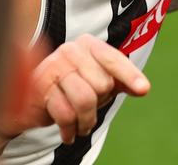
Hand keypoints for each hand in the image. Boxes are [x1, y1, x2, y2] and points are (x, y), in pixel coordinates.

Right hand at [0, 34, 149, 144]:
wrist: (34, 98)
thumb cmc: (74, 85)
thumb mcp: (100, 80)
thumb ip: (122, 81)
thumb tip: (143, 88)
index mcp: (88, 44)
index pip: (113, 59)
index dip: (129, 75)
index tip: (143, 89)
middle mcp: (70, 50)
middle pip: (101, 84)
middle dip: (100, 102)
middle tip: (90, 106)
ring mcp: (53, 66)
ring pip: (85, 100)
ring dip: (87, 120)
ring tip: (83, 124)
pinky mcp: (39, 88)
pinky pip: (65, 114)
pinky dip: (70, 129)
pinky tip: (70, 132)